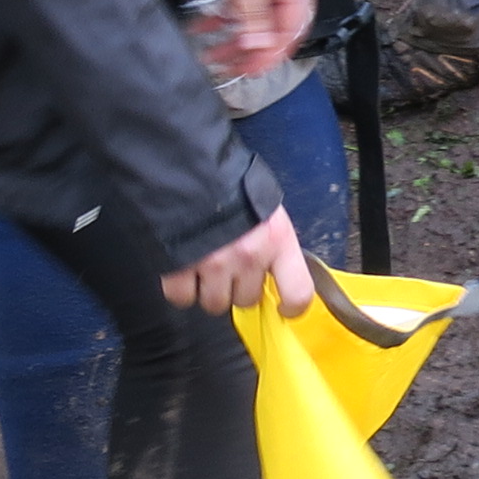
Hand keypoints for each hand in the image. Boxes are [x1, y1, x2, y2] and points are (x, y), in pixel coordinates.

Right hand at [160, 203, 312, 317]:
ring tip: (208, 263)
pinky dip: (182, 288)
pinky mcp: (179, 268)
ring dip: (211, 289)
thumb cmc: (234, 190)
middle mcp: (248, 256)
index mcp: (277, 240)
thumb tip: (278, 279)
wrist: (190, 170)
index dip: (292, 308)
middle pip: (246, 300)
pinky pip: (182, 298)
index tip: (283, 308)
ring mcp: (213, 264)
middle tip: (232, 265)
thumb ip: (275, 247)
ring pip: (215, 303)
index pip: (299, 292)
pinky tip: (186, 267)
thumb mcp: (269, 214)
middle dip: (239, 288)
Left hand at [197, 0, 315, 79]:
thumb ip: (254, 16)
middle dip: (249, 51)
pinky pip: (242, 9)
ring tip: (209, 54)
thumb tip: (259, 48)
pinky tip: (204, 29)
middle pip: (274, 30)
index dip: (271, 54)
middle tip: (223, 67)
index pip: (291, 31)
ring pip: (256, 23)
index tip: (248, 71)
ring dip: (233, 39)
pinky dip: (224, 21)